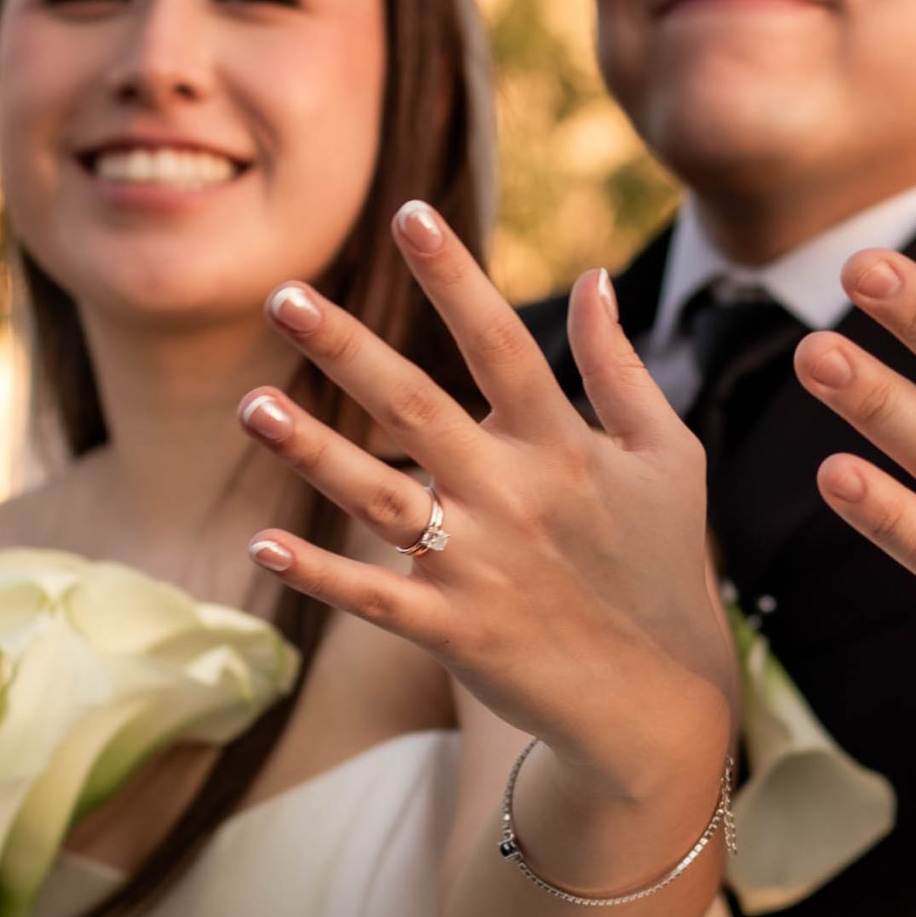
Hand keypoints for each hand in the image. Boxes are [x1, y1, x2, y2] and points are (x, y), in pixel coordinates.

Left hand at [238, 201, 733, 801]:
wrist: (660, 704)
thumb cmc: (664, 566)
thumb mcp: (666, 456)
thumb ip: (619, 367)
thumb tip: (594, 276)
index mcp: (565, 446)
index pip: (503, 343)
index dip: (456, 277)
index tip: (409, 212)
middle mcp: (516, 496)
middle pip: (418, 407)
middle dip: (348, 348)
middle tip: (282, 295)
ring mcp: (481, 566)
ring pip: (381, 497)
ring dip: (312, 452)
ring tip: (248, 405)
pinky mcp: (455, 631)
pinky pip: (373, 599)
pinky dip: (320, 574)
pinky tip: (263, 544)